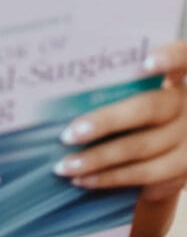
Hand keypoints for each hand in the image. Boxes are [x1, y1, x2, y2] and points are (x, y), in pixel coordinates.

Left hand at [53, 40, 186, 201]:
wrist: (166, 151)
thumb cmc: (134, 109)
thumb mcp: (135, 91)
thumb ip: (115, 84)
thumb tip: (61, 82)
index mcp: (174, 76)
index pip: (183, 57)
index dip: (169, 58)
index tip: (146, 63)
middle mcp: (184, 105)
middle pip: (147, 109)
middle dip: (104, 122)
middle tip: (68, 134)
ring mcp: (186, 140)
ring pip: (140, 148)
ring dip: (98, 159)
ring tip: (65, 165)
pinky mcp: (181, 171)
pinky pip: (142, 175)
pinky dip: (109, 178)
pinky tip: (83, 179)